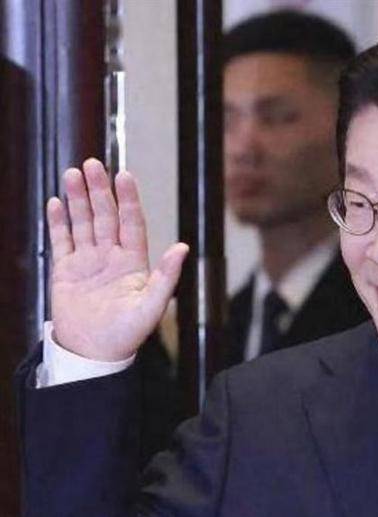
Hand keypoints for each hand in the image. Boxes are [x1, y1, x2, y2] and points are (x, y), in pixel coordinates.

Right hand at [46, 158, 187, 360]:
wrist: (93, 353)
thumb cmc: (127, 334)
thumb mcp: (151, 306)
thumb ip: (166, 276)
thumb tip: (182, 248)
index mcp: (134, 262)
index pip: (132, 223)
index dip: (128, 199)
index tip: (124, 175)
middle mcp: (112, 256)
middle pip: (106, 216)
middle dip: (99, 190)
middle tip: (92, 164)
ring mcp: (88, 261)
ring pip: (83, 222)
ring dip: (78, 199)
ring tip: (73, 174)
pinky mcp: (66, 269)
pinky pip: (62, 240)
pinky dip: (58, 222)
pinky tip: (56, 203)